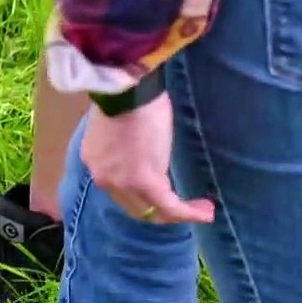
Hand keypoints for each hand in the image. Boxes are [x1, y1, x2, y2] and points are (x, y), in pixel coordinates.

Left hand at [80, 93, 216, 224]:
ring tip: (203, 209)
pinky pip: (169, 206)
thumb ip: (126, 145)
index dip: (142, 193)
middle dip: (160, 209)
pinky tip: (206, 212)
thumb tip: (143, 150)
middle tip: (186, 206)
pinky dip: (189, 212)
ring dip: (178, 213)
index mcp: (95, 160)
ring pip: (152, 210)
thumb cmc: (126, 95)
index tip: (165, 188)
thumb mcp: (120, 124)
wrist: (127, 89)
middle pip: (134, 205)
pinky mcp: (144, 183)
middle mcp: (103, 177)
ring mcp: (122, 183)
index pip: (118, 188)